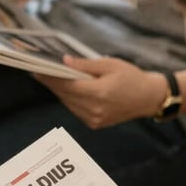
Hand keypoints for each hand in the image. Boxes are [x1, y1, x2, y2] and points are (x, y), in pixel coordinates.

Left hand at [34, 56, 166, 128]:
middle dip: (51, 82)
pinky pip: (75, 109)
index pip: (66, 85)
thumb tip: (64, 62)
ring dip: (58, 91)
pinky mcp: (94, 124)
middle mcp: (93, 109)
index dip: (50, 77)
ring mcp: (93, 119)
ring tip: (48, 77)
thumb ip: (86, 65)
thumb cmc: (132, 77)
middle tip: (38, 70)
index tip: (36, 69)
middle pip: (64, 95)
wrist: (149, 98)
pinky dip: (69, 99)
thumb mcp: (110, 64)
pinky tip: (65, 89)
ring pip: (67, 103)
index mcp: (99, 93)